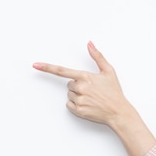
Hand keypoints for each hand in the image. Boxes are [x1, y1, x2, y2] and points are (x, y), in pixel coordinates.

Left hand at [33, 42, 155, 155]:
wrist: (118, 112)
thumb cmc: (114, 92)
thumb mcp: (108, 71)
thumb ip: (97, 56)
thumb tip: (89, 43)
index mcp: (85, 76)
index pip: (62, 70)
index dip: (47, 67)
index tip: (36, 65)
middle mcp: (80, 88)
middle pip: (69, 84)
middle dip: (78, 86)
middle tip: (92, 90)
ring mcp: (79, 100)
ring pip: (69, 95)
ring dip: (78, 95)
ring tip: (92, 98)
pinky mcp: (78, 110)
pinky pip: (69, 105)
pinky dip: (76, 105)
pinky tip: (88, 104)